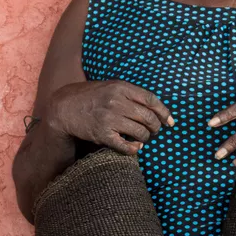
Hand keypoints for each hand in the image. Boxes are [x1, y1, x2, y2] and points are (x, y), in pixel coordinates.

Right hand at [45, 80, 174, 154]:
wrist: (63, 108)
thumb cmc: (90, 97)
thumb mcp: (110, 87)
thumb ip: (130, 94)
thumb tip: (155, 108)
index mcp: (120, 87)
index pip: (151, 99)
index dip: (164, 112)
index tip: (171, 122)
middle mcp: (116, 101)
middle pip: (148, 117)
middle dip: (156, 127)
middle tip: (154, 131)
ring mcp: (109, 118)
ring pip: (140, 132)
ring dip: (145, 138)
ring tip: (143, 138)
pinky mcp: (102, 134)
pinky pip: (126, 145)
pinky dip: (134, 148)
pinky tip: (135, 147)